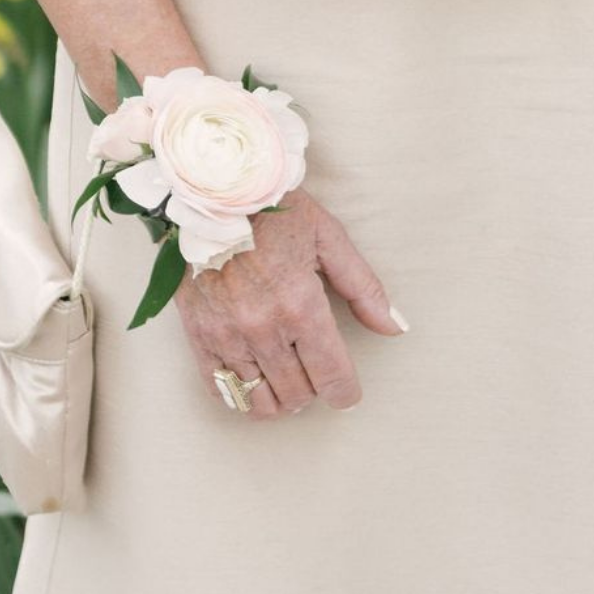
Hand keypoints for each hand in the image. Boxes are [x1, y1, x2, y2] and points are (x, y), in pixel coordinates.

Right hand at [173, 186, 406, 419]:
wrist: (210, 192)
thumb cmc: (273, 210)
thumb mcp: (327, 237)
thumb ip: (363, 287)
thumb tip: (394, 326)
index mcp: (301, 304)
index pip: (332, 377)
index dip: (346, 392)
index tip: (347, 392)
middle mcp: (263, 327)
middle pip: (298, 394)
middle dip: (313, 390)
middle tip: (314, 372)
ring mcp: (227, 334)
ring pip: (259, 400)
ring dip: (279, 399)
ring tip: (285, 382)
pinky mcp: (199, 334)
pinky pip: (220, 389)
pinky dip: (240, 396)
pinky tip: (252, 381)